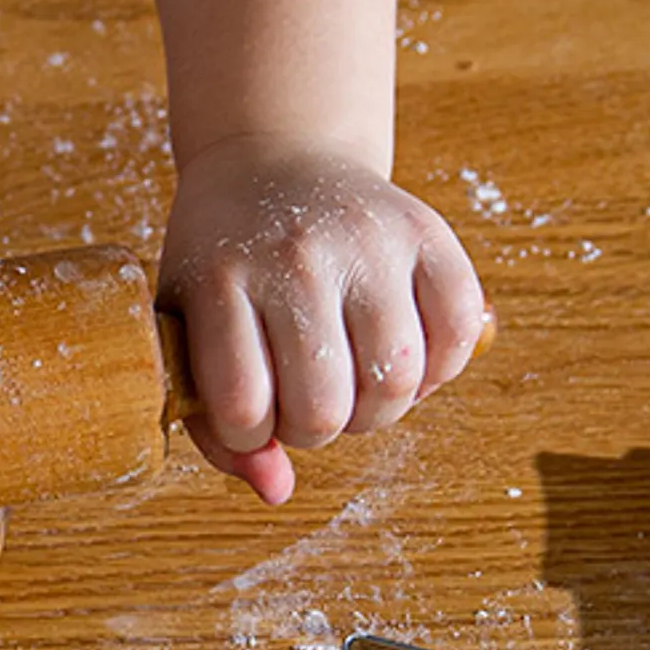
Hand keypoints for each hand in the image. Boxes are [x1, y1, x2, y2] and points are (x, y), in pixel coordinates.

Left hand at [161, 140, 490, 506]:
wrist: (273, 158)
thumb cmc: (224, 263)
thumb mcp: (190, 329)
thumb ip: (215, 424)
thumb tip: (276, 492)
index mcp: (219, 281)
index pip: (245, 410)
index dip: (251, 434)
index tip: (250, 410)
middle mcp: (295, 257)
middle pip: (325, 410)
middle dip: (316, 430)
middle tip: (306, 398)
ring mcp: (367, 240)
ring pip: (396, 384)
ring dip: (377, 409)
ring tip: (352, 381)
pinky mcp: (428, 231)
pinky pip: (458, 336)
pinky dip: (437, 369)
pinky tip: (401, 353)